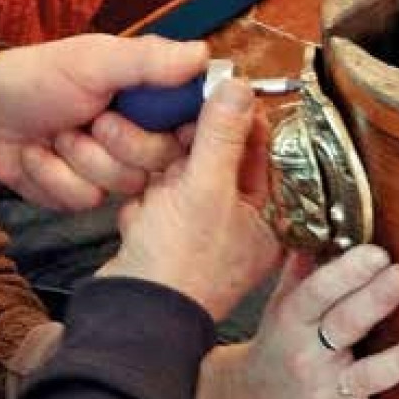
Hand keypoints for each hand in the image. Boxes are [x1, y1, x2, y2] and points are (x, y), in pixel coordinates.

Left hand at [0, 33, 208, 209]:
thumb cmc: (40, 76)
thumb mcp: (94, 61)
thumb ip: (147, 61)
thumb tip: (203, 55)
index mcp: (148, 97)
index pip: (195, 122)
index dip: (184, 130)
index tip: (169, 126)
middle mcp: (138, 133)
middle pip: (163, 159)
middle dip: (118, 141)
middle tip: (90, 119)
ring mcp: (110, 167)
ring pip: (124, 184)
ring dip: (79, 157)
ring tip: (55, 133)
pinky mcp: (82, 194)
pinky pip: (84, 201)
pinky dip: (53, 176)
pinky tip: (37, 155)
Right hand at [98, 77, 279, 319]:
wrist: (132, 312)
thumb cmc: (179, 262)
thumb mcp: (203, 189)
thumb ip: (220, 135)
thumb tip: (237, 85)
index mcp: (265, 215)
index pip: (257, 148)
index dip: (233, 120)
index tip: (209, 97)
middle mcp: (237, 223)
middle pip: (214, 159)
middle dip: (185, 157)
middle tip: (173, 161)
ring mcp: (200, 232)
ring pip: (180, 177)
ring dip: (159, 180)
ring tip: (153, 201)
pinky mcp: (167, 237)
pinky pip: (156, 199)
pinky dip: (144, 204)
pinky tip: (140, 221)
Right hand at [235, 246, 398, 398]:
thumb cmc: (279, 342)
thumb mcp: (280, 303)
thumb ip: (302, 269)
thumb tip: (322, 226)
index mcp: (292, 319)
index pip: (318, 292)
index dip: (346, 272)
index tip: (376, 252)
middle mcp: (307, 355)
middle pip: (344, 326)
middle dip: (375, 300)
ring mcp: (327, 393)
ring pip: (368, 376)